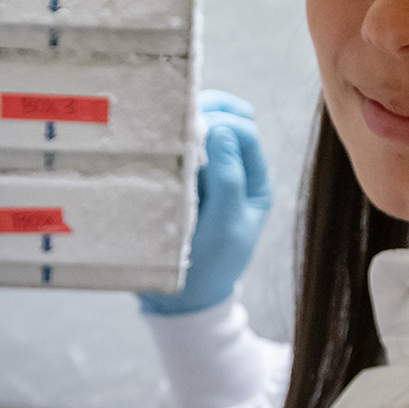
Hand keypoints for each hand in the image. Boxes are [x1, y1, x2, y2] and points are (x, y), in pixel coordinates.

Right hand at [139, 91, 272, 315]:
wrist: (182, 297)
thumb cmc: (211, 263)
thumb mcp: (226, 224)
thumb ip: (229, 177)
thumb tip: (220, 129)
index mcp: (253, 181)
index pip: (245, 133)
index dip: (223, 122)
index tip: (196, 128)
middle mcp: (232, 171)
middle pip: (225, 121)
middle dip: (206, 110)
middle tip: (180, 111)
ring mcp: (205, 174)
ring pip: (201, 130)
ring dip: (186, 122)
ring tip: (167, 120)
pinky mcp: (180, 180)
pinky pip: (178, 148)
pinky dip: (170, 139)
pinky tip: (155, 138)